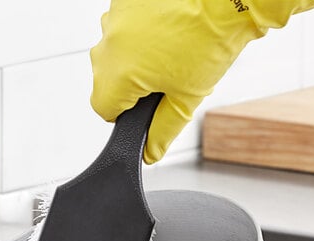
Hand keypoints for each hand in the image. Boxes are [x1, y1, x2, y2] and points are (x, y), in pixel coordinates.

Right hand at [90, 0, 313, 163]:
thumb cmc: (210, 41)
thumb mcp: (186, 99)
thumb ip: (162, 132)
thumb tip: (149, 152)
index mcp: (117, 73)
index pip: (103, 109)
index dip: (125, 112)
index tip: (145, 104)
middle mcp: (108, 42)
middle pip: (106, 78)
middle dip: (130, 82)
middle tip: (165, 75)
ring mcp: (114, 15)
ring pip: (113, 49)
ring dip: (134, 54)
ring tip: (169, 49)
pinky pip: (123, 24)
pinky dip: (140, 29)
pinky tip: (167, 28)